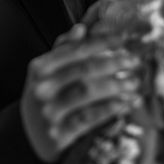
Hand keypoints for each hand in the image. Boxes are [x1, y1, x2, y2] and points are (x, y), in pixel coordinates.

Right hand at [20, 24, 141, 162]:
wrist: (29, 135)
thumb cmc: (46, 96)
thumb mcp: (47, 71)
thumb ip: (64, 49)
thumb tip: (82, 28)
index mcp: (39, 68)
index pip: (74, 50)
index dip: (101, 42)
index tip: (123, 39)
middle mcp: (41, 88)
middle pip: (83, 69)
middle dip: (113, 63)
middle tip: (134, 61)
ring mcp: (49, 112)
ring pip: (87, 92)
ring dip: (116, 85)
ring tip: (134, 82)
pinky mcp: (58, 134)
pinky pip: (88, 118)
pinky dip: (109, 108)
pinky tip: (125, 103)